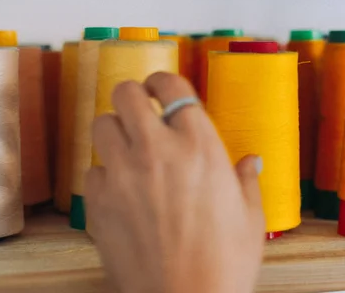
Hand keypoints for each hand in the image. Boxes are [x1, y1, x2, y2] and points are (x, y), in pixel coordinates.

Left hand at [85, 73, 264, 292]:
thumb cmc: (225, 263)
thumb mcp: (250, 217)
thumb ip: (247, 180)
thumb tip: (252, 161)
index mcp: (199, 146)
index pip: (171, 85)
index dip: (162, 80)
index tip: (161, 88)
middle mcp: (157, 150)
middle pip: (125, 93)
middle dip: (132, 96)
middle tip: (140, 111)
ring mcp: (122, 174)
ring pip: (101, 125)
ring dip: (115, 132)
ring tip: (128, 150)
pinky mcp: (98, 203)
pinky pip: (92, 172)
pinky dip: (104, 176)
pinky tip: (120, 193)